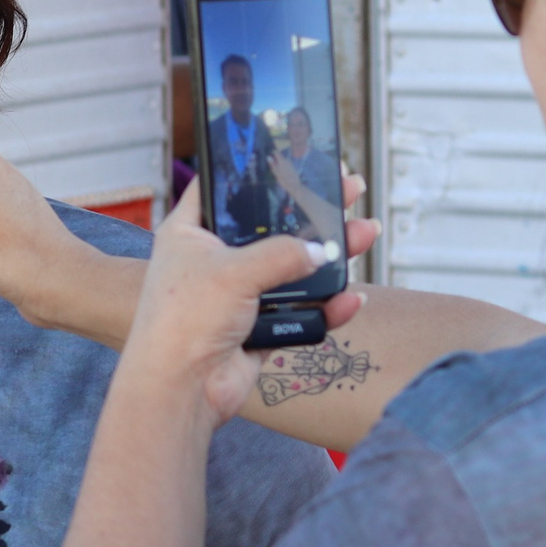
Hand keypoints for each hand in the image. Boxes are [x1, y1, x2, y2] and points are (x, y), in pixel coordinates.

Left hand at [123, 180, 363, 424]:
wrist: (180, 390)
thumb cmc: (184, 321)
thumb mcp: (234, 272)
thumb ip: (283, 254)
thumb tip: (322, 249)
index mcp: (191, 234)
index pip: (223, 187)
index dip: (258, 170)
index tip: (296, 157)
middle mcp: (214, 260)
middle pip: (271, 226)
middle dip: (312, 209)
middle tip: (347, 189)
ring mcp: (238, 294)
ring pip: (293, 268)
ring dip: (330, 253)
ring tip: (364, 232)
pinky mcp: (257, 328)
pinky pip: (301, 312)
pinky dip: (327, 307)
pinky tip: (351, 297)